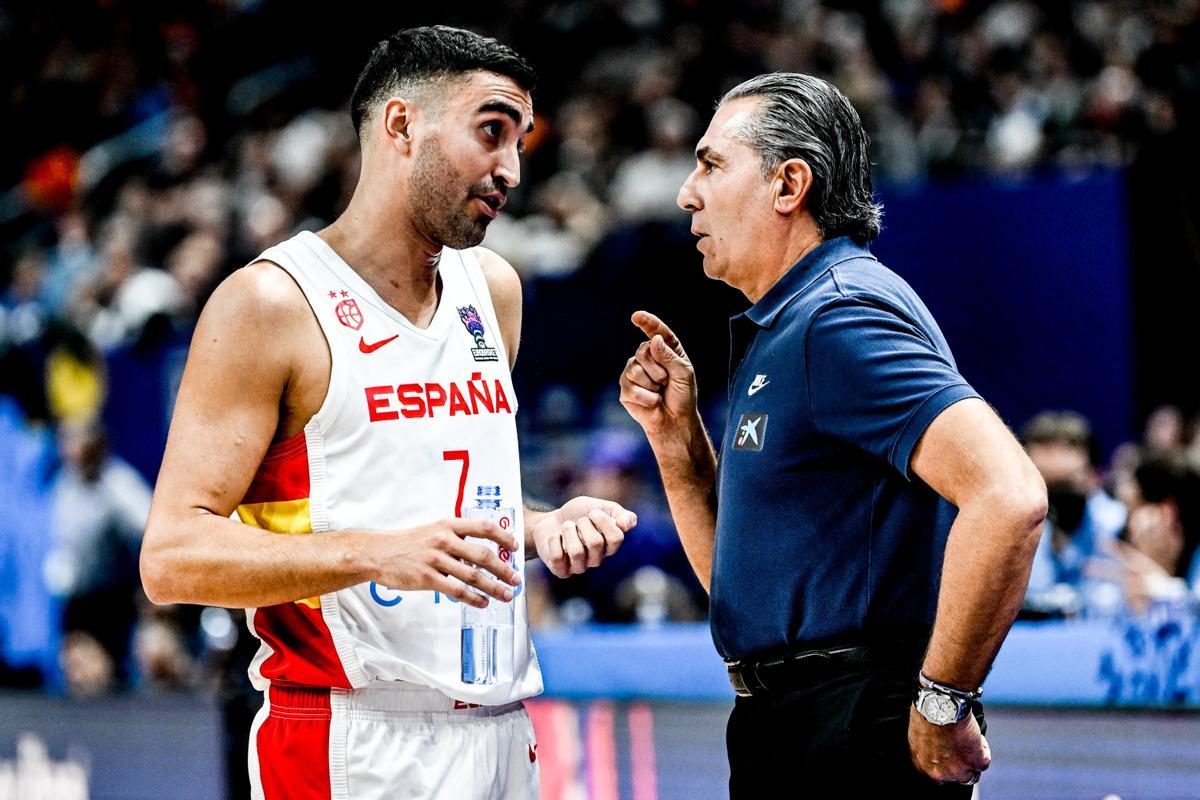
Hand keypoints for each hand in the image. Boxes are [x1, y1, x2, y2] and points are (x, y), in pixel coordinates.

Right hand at [374, 518, 521, 607]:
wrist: (378, 553)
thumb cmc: (408, 542)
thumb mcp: (433, 529)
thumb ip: (456, 536)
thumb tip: (482, 548)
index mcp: (448, 525)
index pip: (484, 527)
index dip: (504, 537)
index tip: (515, 547)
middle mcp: (444, 540)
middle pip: (483, 555)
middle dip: (504, 569)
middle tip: (515, 579)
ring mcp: (435, 560)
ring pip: (472, 576)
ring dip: (493, 587)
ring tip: (505, 595)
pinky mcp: (427, 578)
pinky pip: (456, 590)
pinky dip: (473, 598)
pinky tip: (483, 602)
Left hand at [531, 496, 637, 577]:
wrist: (551, 520)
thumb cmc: (578, 514)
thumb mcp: (600, 506)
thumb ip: (619, 513)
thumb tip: (626, 525)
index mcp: (609, 545)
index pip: (616, 538)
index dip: (604, 521)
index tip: (593, 511)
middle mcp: (597, 559)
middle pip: (595, 543)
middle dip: (583, 524)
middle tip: (578, 521)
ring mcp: (579, 567)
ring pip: (576, 552)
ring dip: (568, 531)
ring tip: (566, 526)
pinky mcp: (561, 570)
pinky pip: (558, 557)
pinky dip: (554, 541)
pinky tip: (555, 537)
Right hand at [619, 311, 698, 438]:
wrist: (675, 421)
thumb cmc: (682, 397)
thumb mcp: (683, 374)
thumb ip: (669, 356)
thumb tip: (654, 340)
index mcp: (665, 350)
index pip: (656, 332)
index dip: (647, 322)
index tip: (637, 316)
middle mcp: (647, 358)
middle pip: (642, 351)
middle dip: (658, 370)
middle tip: (666, 382)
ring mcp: (633, 372)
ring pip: (635, 369)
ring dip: (652, 385)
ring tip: (659, 393)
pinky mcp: (625, 389)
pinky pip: (631, 387)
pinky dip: (646, 398)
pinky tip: (652, 402)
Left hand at [908, 704, 990, 784]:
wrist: (938, 705)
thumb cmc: (925, 712)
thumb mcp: (919, 734)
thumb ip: (927, 746)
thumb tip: (935, 746)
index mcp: (922, 765)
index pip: (936, 774)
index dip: (944, 764)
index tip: (948, 755)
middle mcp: (939, 773)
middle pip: (954, 777)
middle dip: (959, 764)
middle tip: (961, 747)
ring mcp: (958, 771)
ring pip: (971, 774)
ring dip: (972, 758)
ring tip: (969, 739)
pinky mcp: (975, 762)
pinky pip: (984, 761)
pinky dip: (983, 748)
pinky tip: (976, 736)